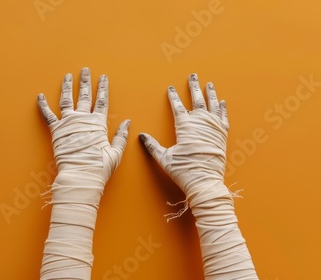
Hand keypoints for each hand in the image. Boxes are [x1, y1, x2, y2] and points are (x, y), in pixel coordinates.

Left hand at [38, 68, 129, 278]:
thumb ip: (121, 136)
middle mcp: (82, 120)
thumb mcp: (115, 153)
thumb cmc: (99, 168)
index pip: (101, 101)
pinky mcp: (55, 132)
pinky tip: (39, 96)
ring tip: (67, 76)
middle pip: (84, 96)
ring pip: (66, 100)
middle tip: (85, 70)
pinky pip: (47, 116)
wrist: (80, 177)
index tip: (103, 77)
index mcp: (97, 124)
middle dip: (85, 81)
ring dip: (67, 87)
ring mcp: (67, 124)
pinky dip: (42, 105)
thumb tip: (127, 122)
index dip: (102, 88)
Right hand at [139, 73, 229, 210]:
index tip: (171, 88)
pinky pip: (223, 117)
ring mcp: (214, 127)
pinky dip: (222, 109)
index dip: (173, 96)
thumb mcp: (164, 158)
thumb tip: (141, 136)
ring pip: (212, 105)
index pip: (177, 106)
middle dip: (194, 86)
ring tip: (208, 84)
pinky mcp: (223, 135)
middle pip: (197, 99)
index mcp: (185, 126)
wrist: (205, 181)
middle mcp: (201, 123)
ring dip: (210, 93)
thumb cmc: (183, 170)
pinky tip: (222, 102)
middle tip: (193, 75)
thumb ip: (152, 145)